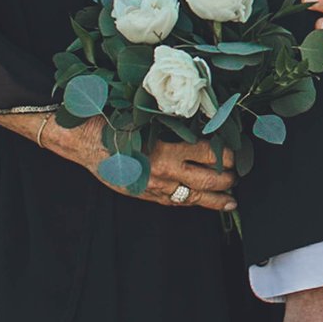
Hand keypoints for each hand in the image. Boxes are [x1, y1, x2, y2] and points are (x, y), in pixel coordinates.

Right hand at [35, 118, 235, 210]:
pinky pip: (175, 203)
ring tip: (231, 200)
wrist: (84, 141)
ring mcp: (156, 186)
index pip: (210, 153)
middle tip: (238, 175)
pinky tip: (201, 203)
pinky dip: (191, 203)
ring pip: (195, 197)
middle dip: (228, 178)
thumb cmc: (116, 123)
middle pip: (209, 179)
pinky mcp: (146, 195)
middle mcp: (165, 169)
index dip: (228, 154)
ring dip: (217, 199)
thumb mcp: (149, 118)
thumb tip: (205, 124)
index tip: (238, 151)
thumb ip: (176, 125)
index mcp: (168, 146)